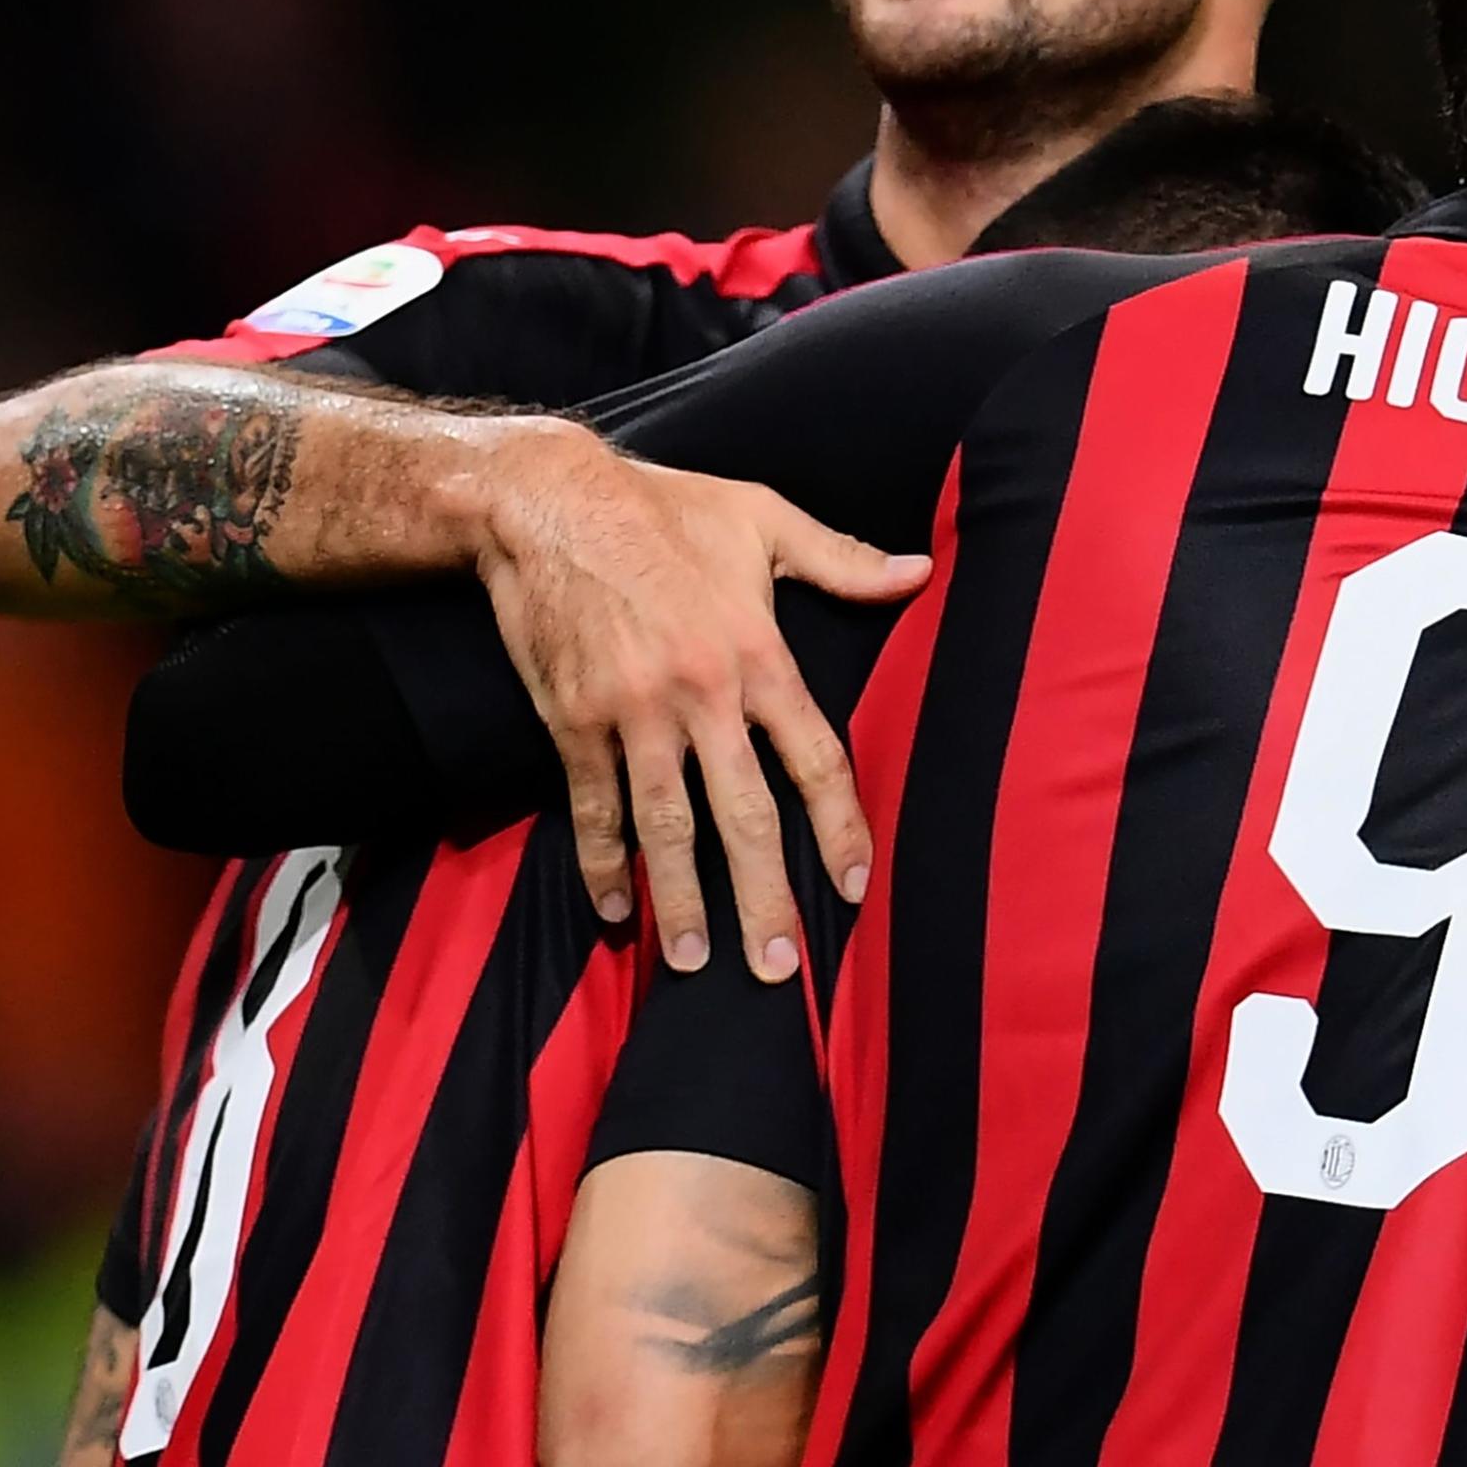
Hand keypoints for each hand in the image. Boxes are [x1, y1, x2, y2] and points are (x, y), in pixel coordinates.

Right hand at [465, 426, 927, 980]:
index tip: (855, 885)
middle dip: (764, 896)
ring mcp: (634, 713)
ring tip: (695, 961)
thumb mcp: (760, 516)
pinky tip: (614, 908)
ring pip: (666, 825)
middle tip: (778, 966)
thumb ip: (840, 559)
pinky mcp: (575, 720)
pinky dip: (602, 861)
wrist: (549, 500)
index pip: (815, 757)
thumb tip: (917, 575)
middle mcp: (702, 693)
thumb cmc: (663, 507)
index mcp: (757, 653)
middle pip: (744, 815)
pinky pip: (593, 805)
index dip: (839, 826)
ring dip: (681, 899)